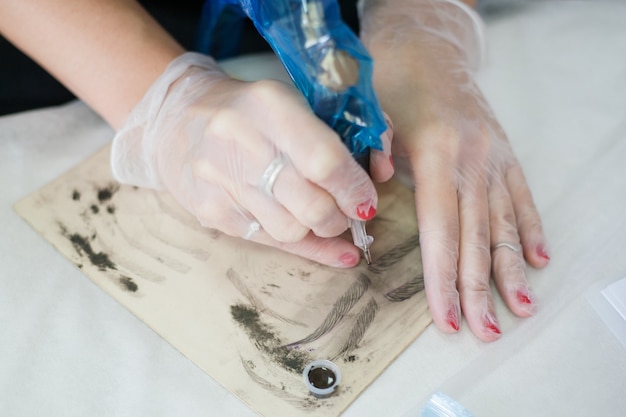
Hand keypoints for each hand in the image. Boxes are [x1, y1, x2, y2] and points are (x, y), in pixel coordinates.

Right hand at [111, 52, 393, 267]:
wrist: (179, 119)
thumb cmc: (253, 110)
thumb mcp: (296, 102)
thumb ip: (345, 130)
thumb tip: (383, 172)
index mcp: (270, 105)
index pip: (324, 160)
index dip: (355, 188)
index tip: (367, 200)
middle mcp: (241, 142)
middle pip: (311, 205)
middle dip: (341, 217)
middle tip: (349, 212)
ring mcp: (220, 181)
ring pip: (293, 230)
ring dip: (321, 229)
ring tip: (324, 215)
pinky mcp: (211, 211)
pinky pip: (271, 242)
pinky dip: (307, 246)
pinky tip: (329, 248)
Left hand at [360, 0, 549, 340]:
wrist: (430, 42)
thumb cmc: (394, 76)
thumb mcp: (369, 112)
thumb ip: (372, 155)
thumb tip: (372, 196)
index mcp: (437, 153)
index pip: (441, 229)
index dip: (443, 277)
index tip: (447, 316)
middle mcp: (473, 159)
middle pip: (476, 236)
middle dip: (478, 288)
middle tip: (484, 331)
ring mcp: (494, 157)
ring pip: (505, 222)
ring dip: (512, 269)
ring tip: (520, 307)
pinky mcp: (504, 153)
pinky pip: (522, 197)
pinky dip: (531, 229)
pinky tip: (539, 259)